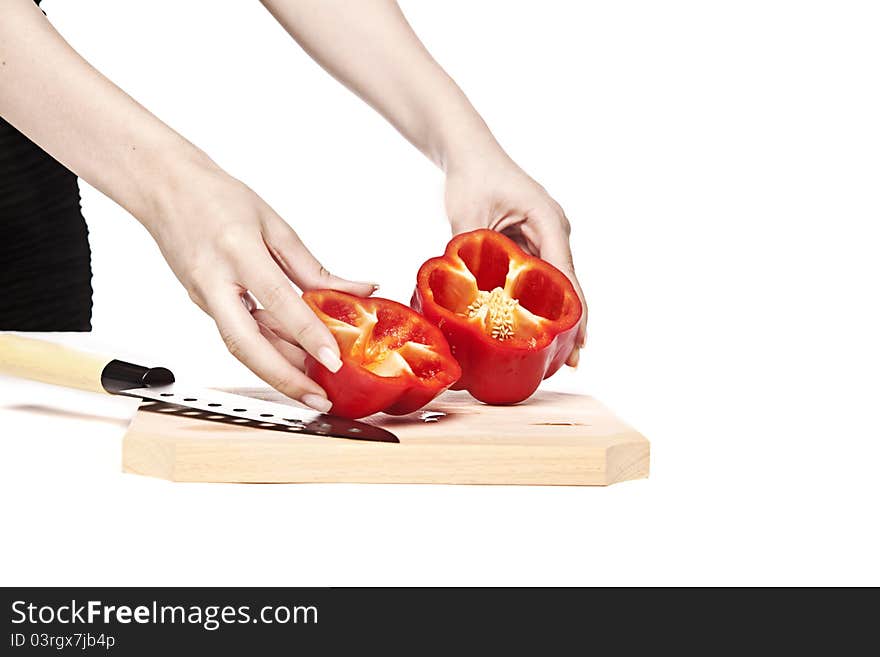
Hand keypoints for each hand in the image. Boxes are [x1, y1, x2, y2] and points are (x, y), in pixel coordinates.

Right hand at [144, 158, 376, 410]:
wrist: (163, 189)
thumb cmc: (216, 198)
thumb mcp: (273, 224)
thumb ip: (312, 267)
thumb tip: (356, 289)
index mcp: (237, 251)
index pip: (279, 300)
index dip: (308, 333)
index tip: (334, 358)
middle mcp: (215, 281)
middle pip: (247, 344)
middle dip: (284, 378)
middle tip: (318, 399)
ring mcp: (204, 297)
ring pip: (242, 346)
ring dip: (277, 372)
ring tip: (312, 390)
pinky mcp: (204, 305)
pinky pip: (238, 334)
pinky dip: (266, 351)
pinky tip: (292, 361)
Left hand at [444, 150, 586, 365]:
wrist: (468, 153)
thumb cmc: (471, 177)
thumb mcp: (468, 216)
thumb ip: (470, 252)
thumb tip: (462, 295)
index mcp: (547, 221)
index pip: (565, 273)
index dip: (573, 310)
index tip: (578, 341)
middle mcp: (554, 229)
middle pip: (569, 283)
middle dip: (572, 321)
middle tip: (572, 361)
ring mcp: (546, 235)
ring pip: (556, 282)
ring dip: (557, 314)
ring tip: (559, 354)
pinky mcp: (533, 240)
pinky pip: (540, 275)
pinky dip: (539, 300)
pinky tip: (536, 326)